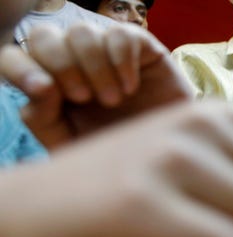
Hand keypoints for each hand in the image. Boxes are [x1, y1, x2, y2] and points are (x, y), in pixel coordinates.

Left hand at [0, 22, 191, 146]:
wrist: (168, 160)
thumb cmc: (118, 156)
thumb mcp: (74, 147)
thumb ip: (45, 119)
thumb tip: (40, 88)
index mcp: (48, 85)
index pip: (14, 59)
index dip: (22, 69)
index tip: (45, 91)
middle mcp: (73, 62)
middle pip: (44, 37)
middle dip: (62, 66)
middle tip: (85, 99)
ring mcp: (105, 52)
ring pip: (81, 31)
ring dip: (95, 67)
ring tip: (114, 100)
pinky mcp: (140, 47)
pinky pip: (120, 34)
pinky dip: (122, 60)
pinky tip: (131, 87)